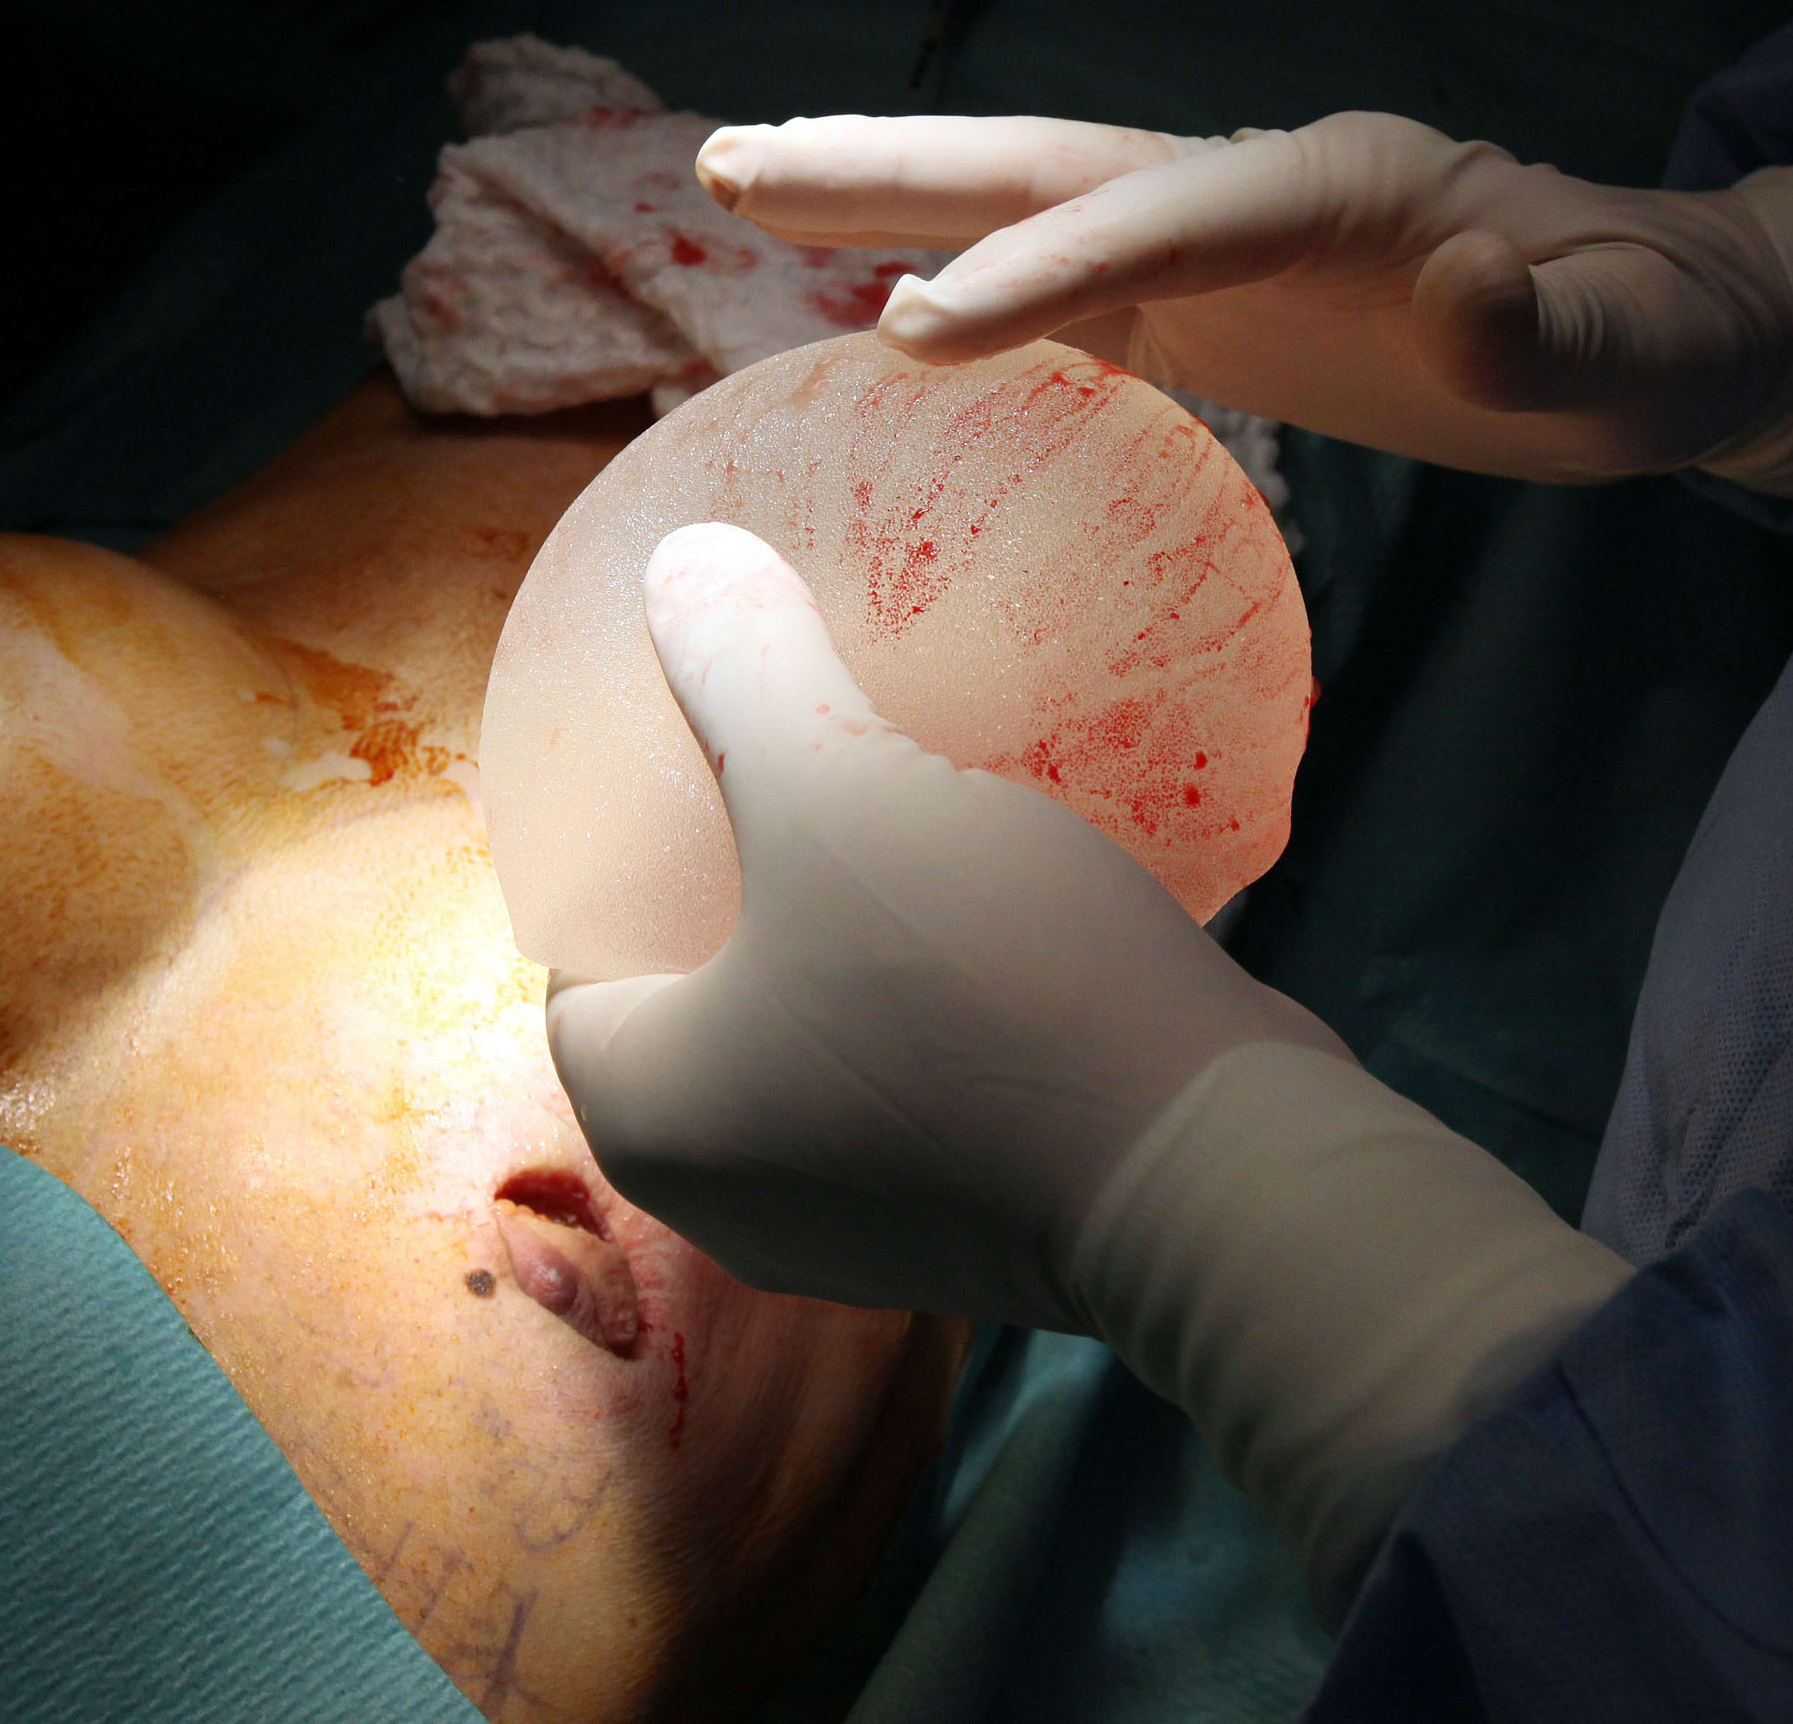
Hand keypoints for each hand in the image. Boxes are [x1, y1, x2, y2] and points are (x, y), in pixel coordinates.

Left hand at [547, 522, 1631, 1616]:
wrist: (1214, 1175)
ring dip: (841, 937)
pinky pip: (913, 1077)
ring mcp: (852, 1226)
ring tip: (887, 813)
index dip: (613, 850)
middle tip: (782, 762)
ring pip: (812, 1038)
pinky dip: (930, 997)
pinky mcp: (968, 1219)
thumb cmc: (984, 985)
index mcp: (646, 1116)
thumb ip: (742, 669)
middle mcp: (723, 1197)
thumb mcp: (841, 788)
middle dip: (733, 879)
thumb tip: (678, 566)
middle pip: (695, 993)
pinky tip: (985, 904)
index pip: (578, 960)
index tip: (674, 758)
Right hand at [697, 112, 1792, 498]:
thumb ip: (1553, 326)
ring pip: (1030, 204)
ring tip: (738, 181)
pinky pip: (1057, 282)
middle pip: (1051, 163)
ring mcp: (1219, 240)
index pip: (1164, 217)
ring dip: (887, 197)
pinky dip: (953, 281)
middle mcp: (1256, 189)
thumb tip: (1467, 293)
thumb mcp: (1640, 344)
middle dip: (892, 167)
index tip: (912, 335)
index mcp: (1346, 187)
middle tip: (731, 165)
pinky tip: (865, 303)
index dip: (1040, 269)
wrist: (1662, 323)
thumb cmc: (1653, 334)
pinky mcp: (1206, 302)